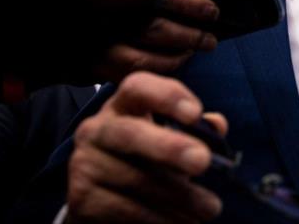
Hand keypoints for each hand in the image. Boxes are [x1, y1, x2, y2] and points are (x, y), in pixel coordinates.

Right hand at [67, 72, 226, 223]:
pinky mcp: (81, 198)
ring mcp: (84, 164)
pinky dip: (159, 219)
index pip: (138, 87)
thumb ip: (194, 130)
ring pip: (134, 179)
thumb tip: (217, 125)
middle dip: (169, 147)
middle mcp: (96, 130)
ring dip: (178, 196)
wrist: (100, 199)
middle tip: (203, 161)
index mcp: (122, 106)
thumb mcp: (166, 138)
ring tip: (209, 208)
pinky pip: (125, 210)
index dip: (166, 96)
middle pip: (130, 133)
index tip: (195, 114)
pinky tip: (182, 222)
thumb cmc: (144, 159)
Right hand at [98, 0, 218, 80]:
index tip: (212, 11)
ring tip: (192, 50)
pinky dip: (152, 71)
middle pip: (156, 31)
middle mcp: (102, 12)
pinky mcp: (86, 63)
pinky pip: (126, 75)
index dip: (191, 5)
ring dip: (175, 58)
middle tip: (210, 39)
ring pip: (142, 59)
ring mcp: (92, 40)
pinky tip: (168, 62)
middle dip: (191, 36)